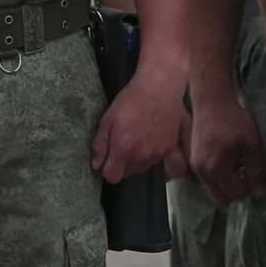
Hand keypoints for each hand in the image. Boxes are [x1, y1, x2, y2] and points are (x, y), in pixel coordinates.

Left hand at [91, 61, 186, 182]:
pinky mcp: (169, 148)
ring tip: (136, 139)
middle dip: (122, 164)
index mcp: (123, 149)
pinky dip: (151, 154)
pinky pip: (156, 160)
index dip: (107, 169)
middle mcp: (141, 156)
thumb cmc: (131, 100)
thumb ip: (100, 145)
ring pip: (142, 168)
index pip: (112, 177)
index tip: (108, 159)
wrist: (159, 89)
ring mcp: (157, 153)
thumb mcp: (107, 119)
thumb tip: (96, 165)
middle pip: (127, 174)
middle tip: (122, 144)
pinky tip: (149, 139)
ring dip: (137, 160)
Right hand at [189, 86, 265, 202]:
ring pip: (213, 190)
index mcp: (217, 168)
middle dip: (235, 191)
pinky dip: (218, 177)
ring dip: (226, 185)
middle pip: (221, 198)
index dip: (248, 188)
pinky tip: (227, 161)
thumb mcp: (250, 144)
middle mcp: (202, 172)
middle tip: (246, 174)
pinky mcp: (193, 161)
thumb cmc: (233, 120)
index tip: (253, 174)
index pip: (235, 193)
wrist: (211, 102)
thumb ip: (255, 171)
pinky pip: (207, 180)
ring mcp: (194, 167)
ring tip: (237, 166)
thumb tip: (259, 194)